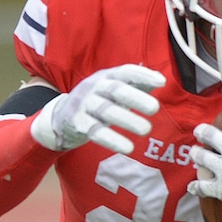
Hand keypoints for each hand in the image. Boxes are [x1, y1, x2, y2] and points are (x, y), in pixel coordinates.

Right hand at [30, 65, 165, 154]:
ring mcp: (84, 105)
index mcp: (105, 77)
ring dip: (127, 120)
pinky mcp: (78, 124)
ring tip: (146, 130)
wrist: (61, 117)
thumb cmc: (96, 102)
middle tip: (155, 107)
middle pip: (116, 90)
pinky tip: (128, 148)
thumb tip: (160, 80)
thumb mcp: (112, 91)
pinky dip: (112, 140)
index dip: (142, 76)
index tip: (161, 82)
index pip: (125, 72)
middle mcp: (94, 87)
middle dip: (136, 97)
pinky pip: (96, 132)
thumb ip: (135, 86)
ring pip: (106, 111)